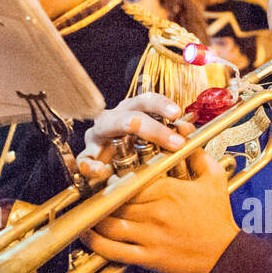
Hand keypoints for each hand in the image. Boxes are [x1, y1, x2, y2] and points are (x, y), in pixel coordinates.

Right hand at [77, 93, 192, 182]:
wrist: (113, 171)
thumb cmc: (135, 151)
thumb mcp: (156, 143)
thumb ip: (171, 135)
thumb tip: (186, 130)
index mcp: (130, 112)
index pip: (145, 101)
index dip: (161, 104)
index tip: (177, 114)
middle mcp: (113, 119)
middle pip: (131, 113)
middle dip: (153, 126)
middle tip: (174, 141)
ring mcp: (97, 136)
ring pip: (106, 125)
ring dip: (121, 126)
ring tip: (132, 130)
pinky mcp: (87, 156)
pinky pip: (85, 159)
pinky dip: (91, 165)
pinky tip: (101, 171)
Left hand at [81, 149, 237, 272]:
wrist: (225, 252)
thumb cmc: (218, 216)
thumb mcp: (213, 178)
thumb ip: (196, 154)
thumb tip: (185, 132)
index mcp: (168, 190)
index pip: (130, 179)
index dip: (114, 178)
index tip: (107, 176)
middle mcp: (156, 212)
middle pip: (116, 200)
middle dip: (101, 196)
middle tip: (91, 192)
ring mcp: (150, 236)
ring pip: (109, 224)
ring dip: (94, 218)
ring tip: (86, 211)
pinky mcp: (148, 257)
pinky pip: (114, 250)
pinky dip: (96, 243)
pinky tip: (87, 235)